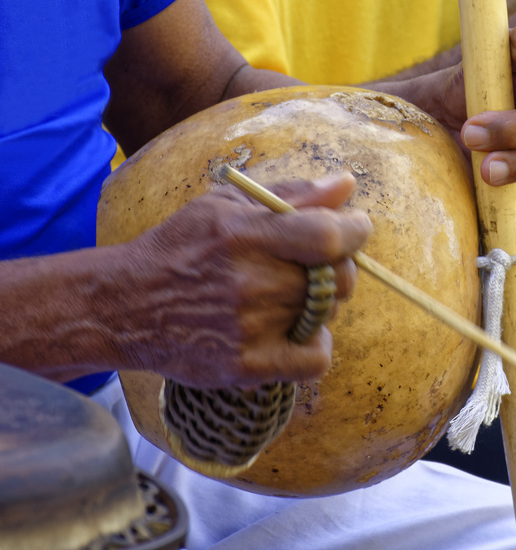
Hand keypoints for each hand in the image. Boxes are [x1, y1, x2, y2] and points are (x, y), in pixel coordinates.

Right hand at [120, 174, 369, 388]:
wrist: (125, 306)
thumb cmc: (182, 247)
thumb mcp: (227, 205)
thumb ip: (292, 195)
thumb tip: (346, 185)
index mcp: (247, 235)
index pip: (329, 237)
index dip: (356, 231)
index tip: (355, 228)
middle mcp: (251, 282)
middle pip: (338, 279)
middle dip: (339, 268)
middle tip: (316, 267)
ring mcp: (250, 328)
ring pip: (327, 314)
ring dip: (320, 303)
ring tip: (287, 295)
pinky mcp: (247, 365)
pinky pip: (316, 360)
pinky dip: (316, 346)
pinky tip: (296, 331)